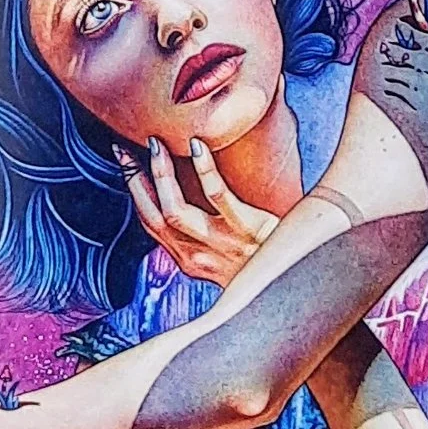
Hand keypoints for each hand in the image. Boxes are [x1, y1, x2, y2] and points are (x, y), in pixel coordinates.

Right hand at [119, 136, 277, 287]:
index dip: (134, 193)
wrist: (303, 282)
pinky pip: (218, 196)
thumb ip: (201, 239)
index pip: (150, 225)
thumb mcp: (224, 259)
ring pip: (176, 211)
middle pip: (155, 218)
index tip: (124, 163)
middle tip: (127, 150)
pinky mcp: (249, 230)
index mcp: (190, 261)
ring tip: (157, 146)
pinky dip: (203, 170)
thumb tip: (182, 201)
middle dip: (135, 182)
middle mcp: (200, 256)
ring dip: (161, 175)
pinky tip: (199, 146)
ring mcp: (224, 245)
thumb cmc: (263, 263)